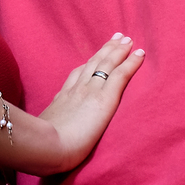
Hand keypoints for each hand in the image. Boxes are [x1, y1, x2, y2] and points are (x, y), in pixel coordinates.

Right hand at [30, 34, 143, 174]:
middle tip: (117, 37)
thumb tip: (49, 133)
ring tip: (128, 40)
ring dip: (118, 50)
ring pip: (107, 64)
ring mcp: (91, 91)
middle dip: (106, 50)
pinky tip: (140, 54)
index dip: (88, 63)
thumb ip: (50, 128)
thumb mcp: (44, 131)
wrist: (48, 146)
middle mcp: (77, 89)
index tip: (95, 55)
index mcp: (62, 98)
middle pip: (93, 63)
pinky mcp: (105, 98)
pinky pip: (121, 75)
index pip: (77, 75)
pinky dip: (131, 62)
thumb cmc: (44, 146)